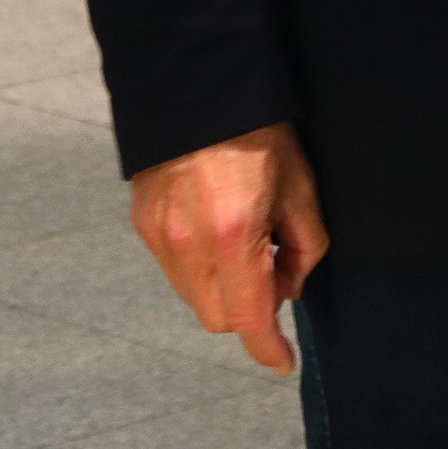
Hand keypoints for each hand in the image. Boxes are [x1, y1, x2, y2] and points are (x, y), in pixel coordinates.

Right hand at [130, 123, 327, 374]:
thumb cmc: (259, 133)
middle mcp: (188, 245)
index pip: (248, 318)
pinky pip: (175, 269)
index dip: (267, 348)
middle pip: (218, 317)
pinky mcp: (143, 224)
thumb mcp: (301, 187)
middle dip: (249, 310)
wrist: (198, 88)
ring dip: (223, 288)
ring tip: (245, 242)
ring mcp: (159, 236)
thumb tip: (288, 285)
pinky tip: (217, 230)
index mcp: (232, 236)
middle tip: (273, 270)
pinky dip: (200, 266)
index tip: (282, 361)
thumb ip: (303, 247)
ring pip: (194, 297)